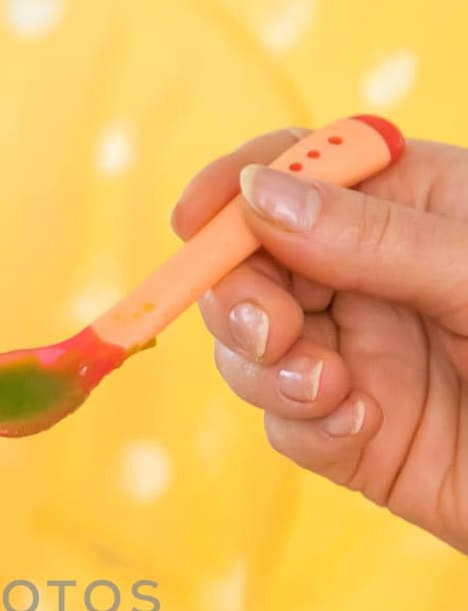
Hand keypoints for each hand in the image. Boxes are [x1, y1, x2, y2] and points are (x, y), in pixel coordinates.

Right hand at [173, 130, 467, 551]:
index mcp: (416, 207)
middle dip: (240, 296)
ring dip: (266, 368)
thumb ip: (372, 237)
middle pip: (255, 266)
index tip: (195, 218)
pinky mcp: (357, 440)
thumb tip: (257, 196)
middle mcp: (374, 278)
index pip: (305, 171)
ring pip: (253, 351)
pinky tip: (360, 423)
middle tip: (272, 333)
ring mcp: (361, 359)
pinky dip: (304, 423)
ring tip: (329, 390)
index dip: (239, 185)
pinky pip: (287, 425)